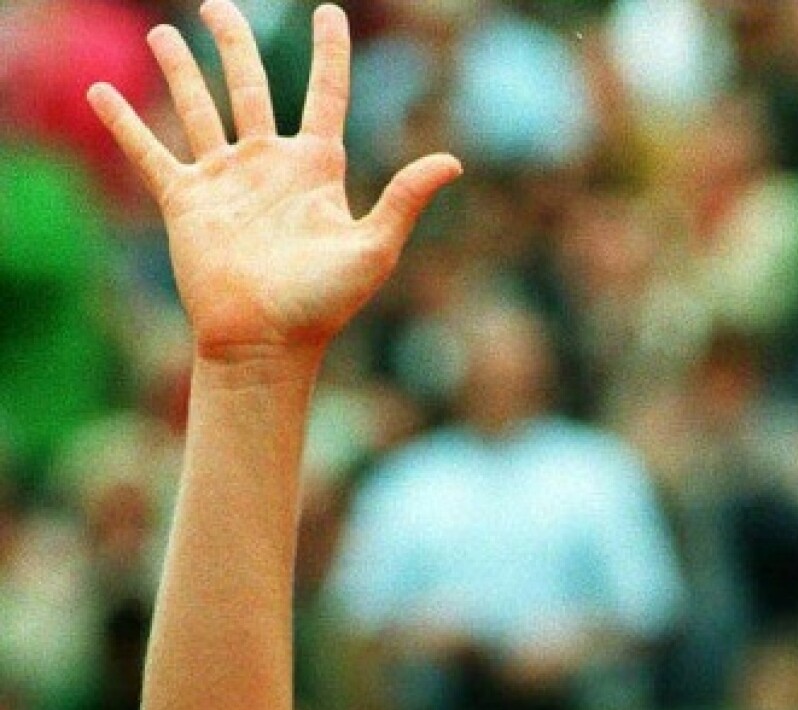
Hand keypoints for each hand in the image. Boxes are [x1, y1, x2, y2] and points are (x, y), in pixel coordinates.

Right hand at [87, 0, 460, 360]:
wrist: (263, 343)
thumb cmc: (321, 305)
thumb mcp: (372, 249)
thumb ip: (403, 199)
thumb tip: (452, 161)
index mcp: (314, 170)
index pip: (325, 95)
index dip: (330, 53)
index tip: (328, 13)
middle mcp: (267, 166)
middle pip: (250, 87)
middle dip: (234, 45)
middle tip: (218, 7)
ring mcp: (224, 181)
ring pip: (198, 109)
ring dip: (179, 71)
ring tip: (164, 33)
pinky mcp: (186, 202)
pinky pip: (149, 154)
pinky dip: (123, 124)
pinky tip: (101, 94)